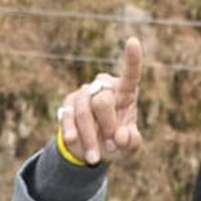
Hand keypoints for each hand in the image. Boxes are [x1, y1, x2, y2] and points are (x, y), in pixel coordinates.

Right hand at [57, 38, 142, 165]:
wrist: (93, 151)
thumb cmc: (117, 143)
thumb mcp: (129, 148)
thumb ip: (131, 142)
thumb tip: (119, 135)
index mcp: (125, 92)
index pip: (131, 75)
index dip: (132, 60)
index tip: (133, 41)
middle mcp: (104, 87)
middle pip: (102, 101)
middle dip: (107, 126)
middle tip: (111, 145)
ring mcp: (84, 93)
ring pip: (84, 112)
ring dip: (90, 137)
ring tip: (95, 159)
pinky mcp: (68, 104)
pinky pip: (68, 116)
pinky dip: (71, 131)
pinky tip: (73, 141)